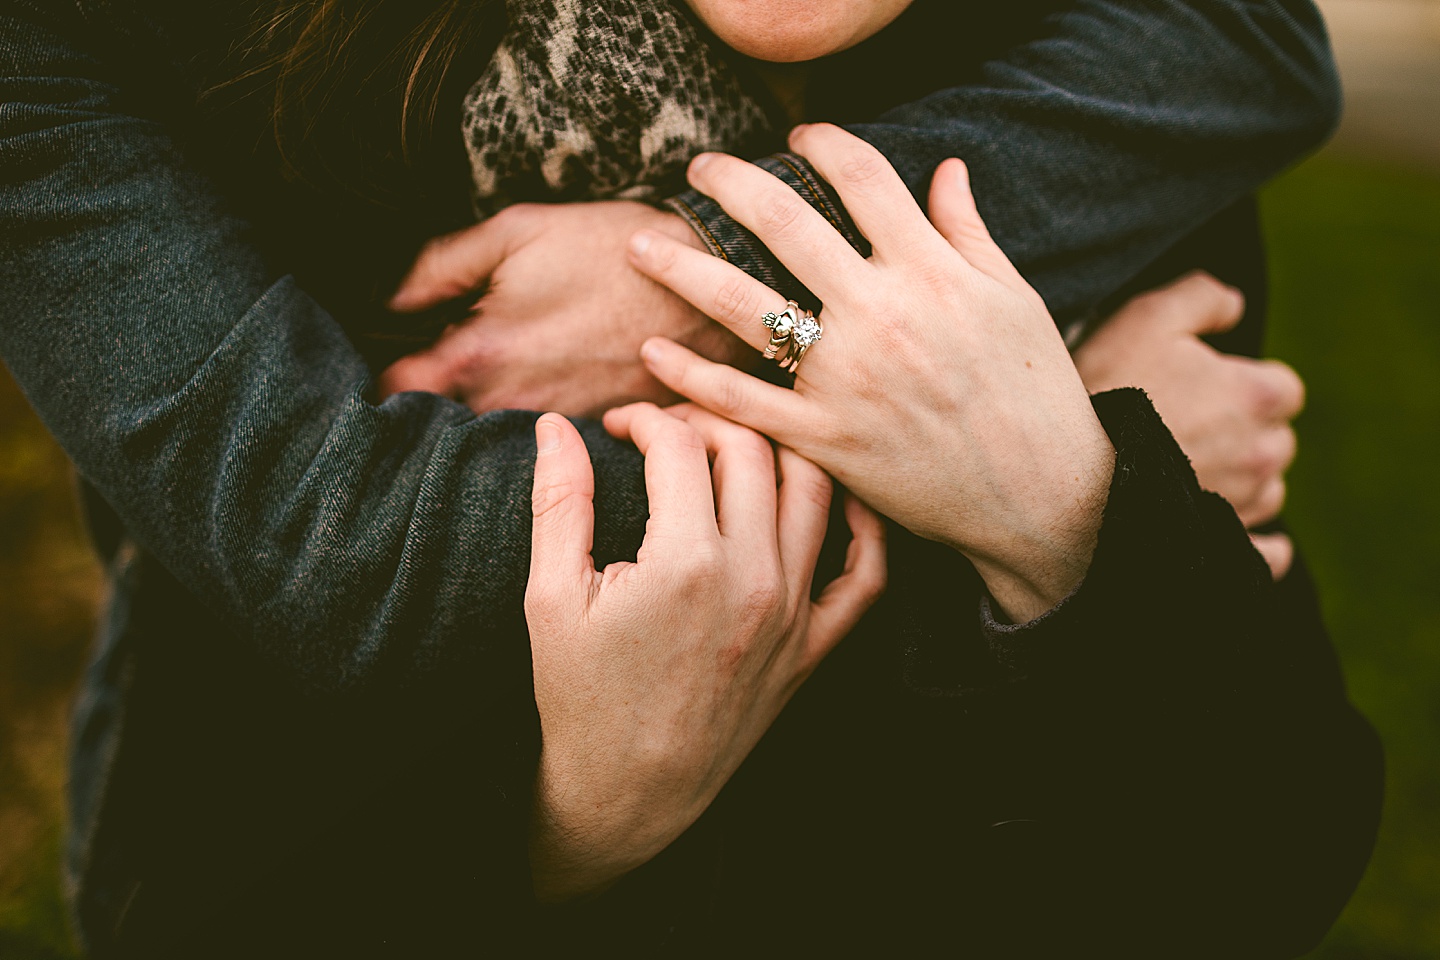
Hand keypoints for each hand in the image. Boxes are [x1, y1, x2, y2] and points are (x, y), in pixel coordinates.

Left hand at [379, 202, 751, 417]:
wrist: (711, 283)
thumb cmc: (610, 250)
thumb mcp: (516, 232)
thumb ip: (436, 266)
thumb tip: (386, 301)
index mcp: (481, 355)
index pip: (396, 395)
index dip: (379, 379)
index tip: (386, 359)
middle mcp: (512, 405)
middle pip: (438, 427)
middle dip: (427, 404)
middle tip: (436, 367)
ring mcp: (555, 430)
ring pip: (489, 440)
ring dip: (479, 416)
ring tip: (492, 380)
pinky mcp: (590, 437)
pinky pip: (541, 446)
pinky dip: (529, 427)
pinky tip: (542, 394)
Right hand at [525, 404, 885, 900]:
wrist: (629, 792)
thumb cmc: (581, 698)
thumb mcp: (551, 597)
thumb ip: (559, 501)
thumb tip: (556, 425)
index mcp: (685, 562)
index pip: (680, 444)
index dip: (644, 417)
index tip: (618, 425)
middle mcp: (753, 578)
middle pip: (751, 451)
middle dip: (706, 418)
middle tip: (671, 428)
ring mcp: (794, 614)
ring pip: (814, 490)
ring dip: (776, 450)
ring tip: (732, 449)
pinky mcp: (815, 647)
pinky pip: (867, 575)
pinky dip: (862, 528)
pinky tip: (834, 499)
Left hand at [624, 124, 1113, 622]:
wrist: (1040, 498)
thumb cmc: (1035, 394)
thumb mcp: (1014, 299)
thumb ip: (968, 231)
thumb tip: (946, 167)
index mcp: (932, 272)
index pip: (863, 178)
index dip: (824, 143)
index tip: (798, 137)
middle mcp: (881, 315)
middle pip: (786, 224)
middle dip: (732, 184)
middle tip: (700, 167)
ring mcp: (847, 378)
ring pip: (745, 306)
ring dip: (683, 268)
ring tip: (642, 245)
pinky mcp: (826, 438)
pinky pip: (742, 400)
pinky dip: (691, 376)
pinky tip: (653, 352)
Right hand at [1073, 272, 1303, 577]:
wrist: (1065, 472)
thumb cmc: (1107, 388)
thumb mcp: (1147, 317)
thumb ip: (1202, 297)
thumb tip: (1235, 305)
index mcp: (1259, 395)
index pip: (1282, 388)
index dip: (1242, 384)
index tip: (1203, 389)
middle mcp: (1264, 455)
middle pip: (1275, 442)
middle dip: (1242, 434)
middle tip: (1185, 430)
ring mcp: (1244, 506)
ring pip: (1265, 492)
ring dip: (1238, 483)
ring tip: (1183, 476)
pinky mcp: (1222, 547)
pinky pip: (1264, 555)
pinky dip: (1257, 547)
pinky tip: (1234, 535)